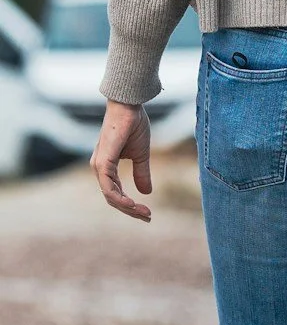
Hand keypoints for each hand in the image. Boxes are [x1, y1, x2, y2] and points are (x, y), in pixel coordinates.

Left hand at [92, 101, 154, 222]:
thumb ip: (142, 173)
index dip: (130, 205)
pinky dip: (119, 198)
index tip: (147, 213)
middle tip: (148, 217)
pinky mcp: (103, 162)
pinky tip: (131, 203)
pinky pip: (109, 186)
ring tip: (144, 212)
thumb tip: (146, 192)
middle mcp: (99, 168)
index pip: (115, 192)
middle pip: (112, 198)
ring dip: (127, 207)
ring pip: (110, 195)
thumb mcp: (141, 155)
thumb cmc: (134, 126)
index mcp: (106, 166)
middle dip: (130, 210)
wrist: (129, 107)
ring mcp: (99, 165)